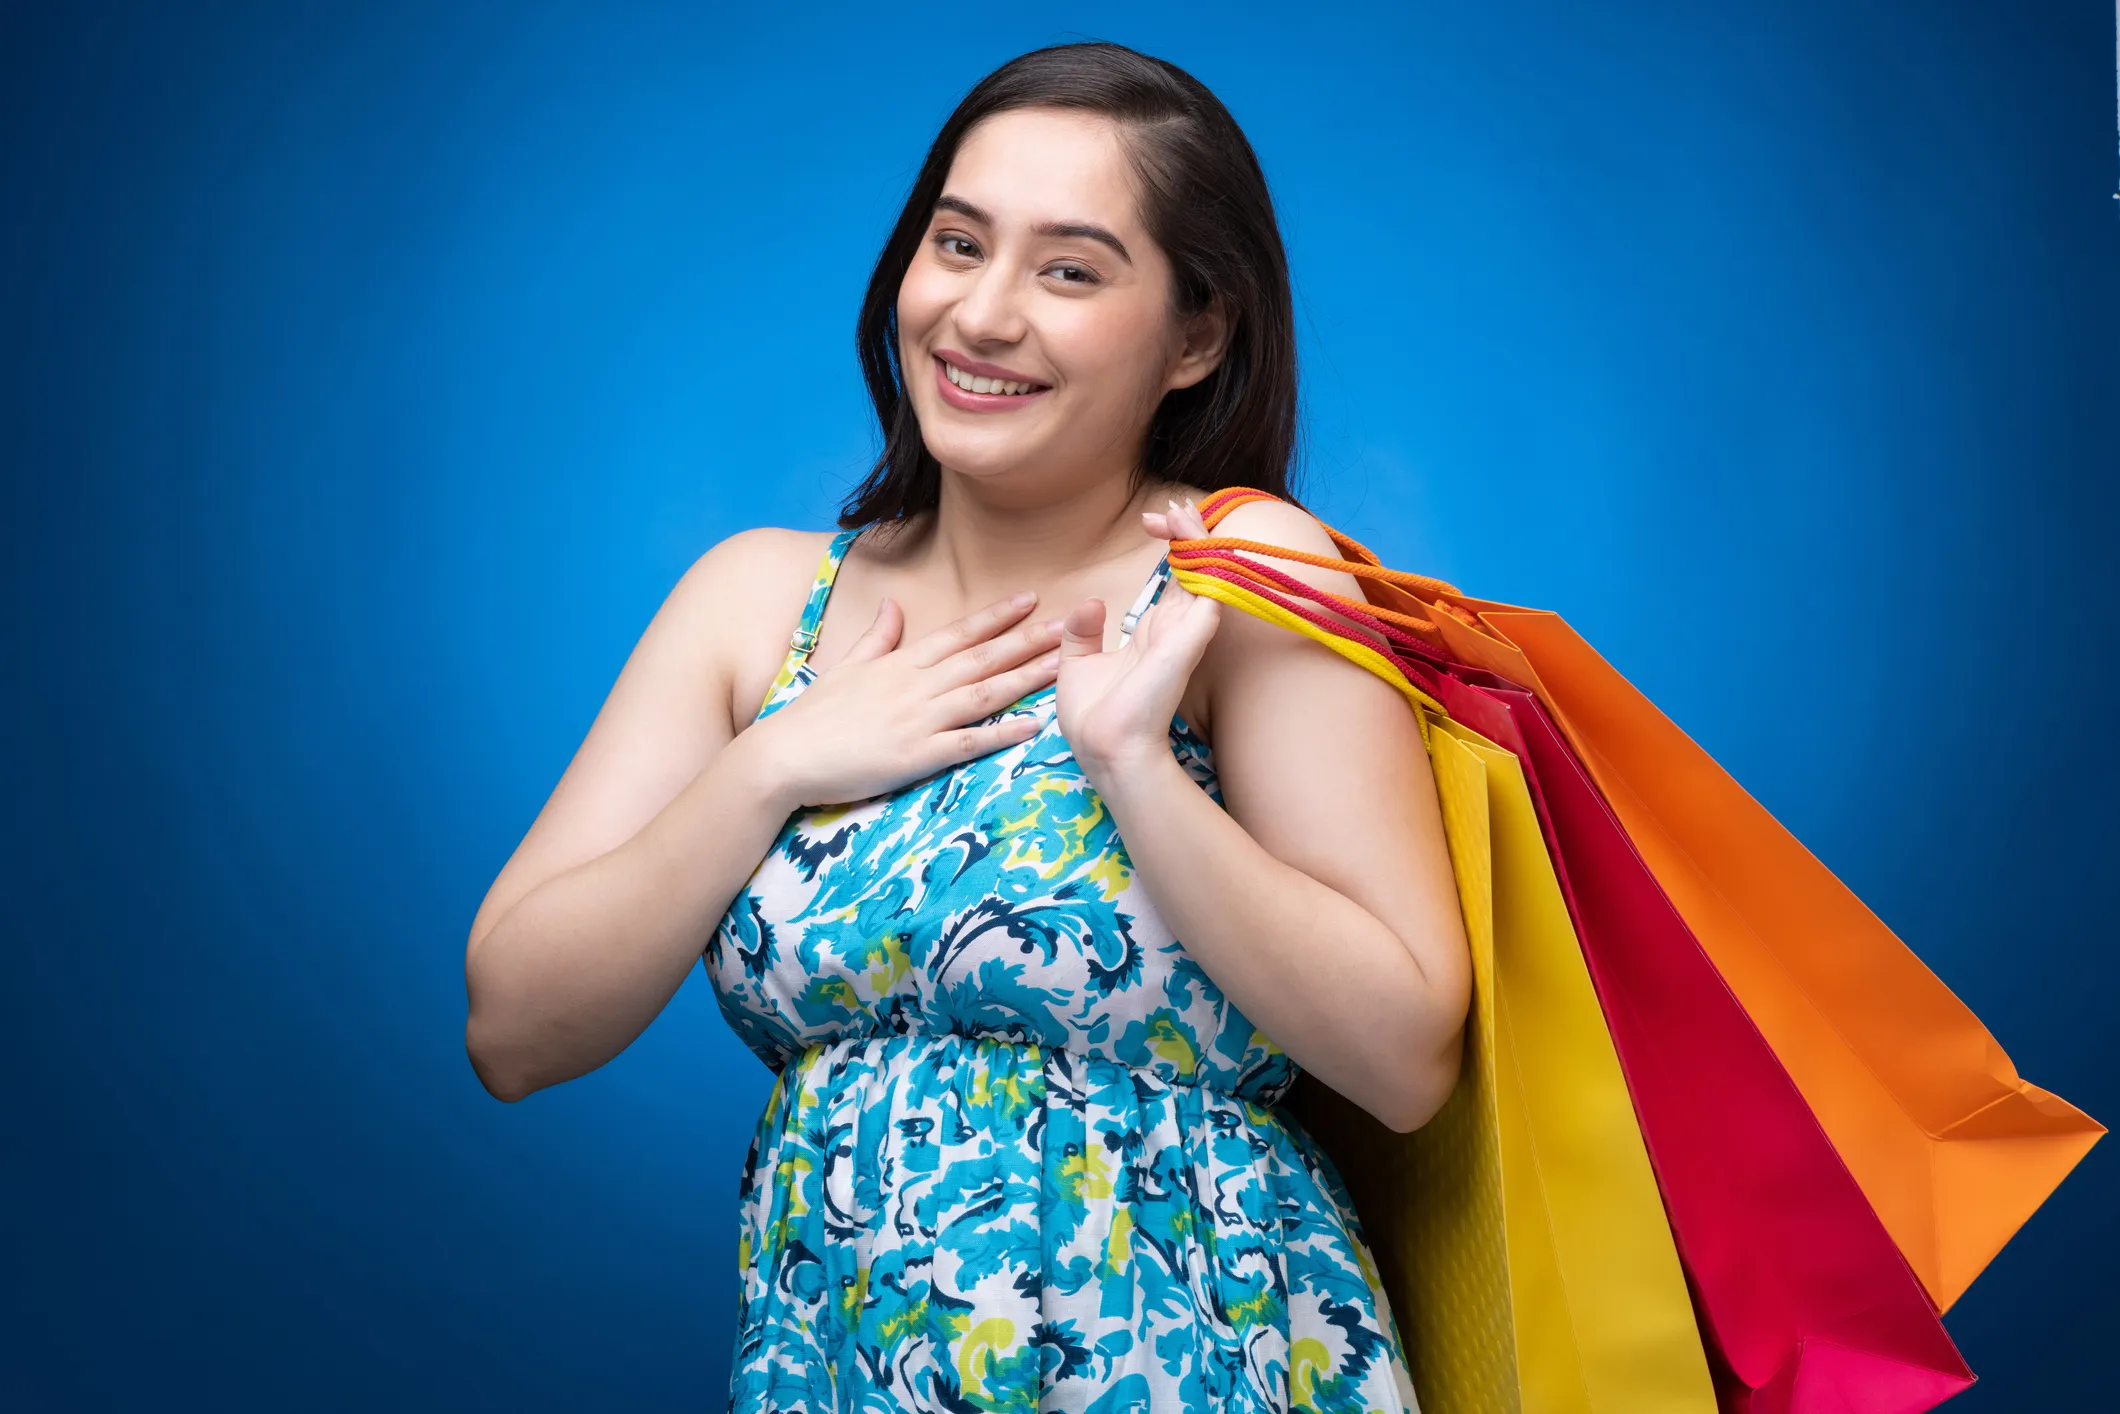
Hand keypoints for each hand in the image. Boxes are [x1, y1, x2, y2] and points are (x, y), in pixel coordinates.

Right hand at [749, 590, 1064, 807]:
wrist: (783, 756)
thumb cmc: (813, 715)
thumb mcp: (846, 667)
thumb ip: (877, 636)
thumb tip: (894, 604)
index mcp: (900, 663)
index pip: (958, 634)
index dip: (996, 617)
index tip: (1030, 600)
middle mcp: (915, 685)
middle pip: (982, 658)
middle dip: (1027, 640)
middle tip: (1069, 625)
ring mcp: (918, 720)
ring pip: (983, 694)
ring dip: (1026, 678)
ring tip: (1063, 665)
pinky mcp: (916, 756)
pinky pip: (968, 743)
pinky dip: (1001, 734)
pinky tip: (1033, 726)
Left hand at [1055, 497, 1221, 783]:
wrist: (1105, 749)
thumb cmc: (1096, 717)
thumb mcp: (1077, 665)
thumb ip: (1083, 632)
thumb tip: (1090, 602)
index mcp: (1154, 633)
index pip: (1175, 577)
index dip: (1170, 544)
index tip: (1151, 521)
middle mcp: (1176, 628)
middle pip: (1196, 567)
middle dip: (1187, 533)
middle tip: (1170, 508)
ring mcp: (1186, 632)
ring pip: (1207, 571)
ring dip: (1198, 537)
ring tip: (1182, 510)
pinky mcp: (1189, 638)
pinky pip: (1211, 589)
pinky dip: (1206, 558)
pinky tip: (1191, 532)